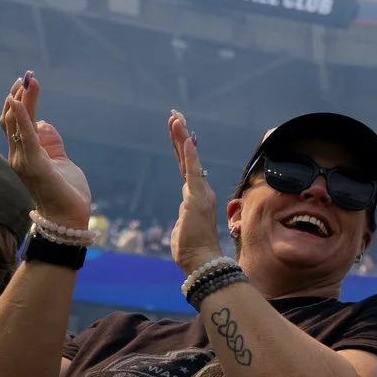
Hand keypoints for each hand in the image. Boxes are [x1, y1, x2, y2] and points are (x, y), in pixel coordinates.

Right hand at [0, 72, 90, 227]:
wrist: (70, 216)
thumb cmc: (66, 190)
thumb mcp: (60, 159)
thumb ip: (51, 141)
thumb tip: (43, 122)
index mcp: (23, 154)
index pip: (15, 123)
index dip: (18, 103)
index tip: (24, 83)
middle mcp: (17, 155)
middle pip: (11, 120)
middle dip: (17, 97)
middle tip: (25, 77)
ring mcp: (23, 160)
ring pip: (15, 124)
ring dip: (20, 101)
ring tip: (26, 83)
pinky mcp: (35, 164)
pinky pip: (25, 137)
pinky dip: (20, 118)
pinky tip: (18, 102)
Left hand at [167, 109, 224, 274]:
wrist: (201, 261)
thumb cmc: (191, 249)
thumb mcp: (183, 228)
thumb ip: (184, 219)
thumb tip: (183, 219)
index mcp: (194, 197)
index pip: (186, 168)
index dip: (182, 150)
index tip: (179, 132)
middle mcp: (199, 191)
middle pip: (187, 159)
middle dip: (180, 136)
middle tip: (175, 116)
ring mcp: (199, 193)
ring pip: (189, 160)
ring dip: (182, 139)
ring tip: (176, 119)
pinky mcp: (196, 197)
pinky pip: (192, 170)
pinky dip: (189, 154)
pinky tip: (186, 138)